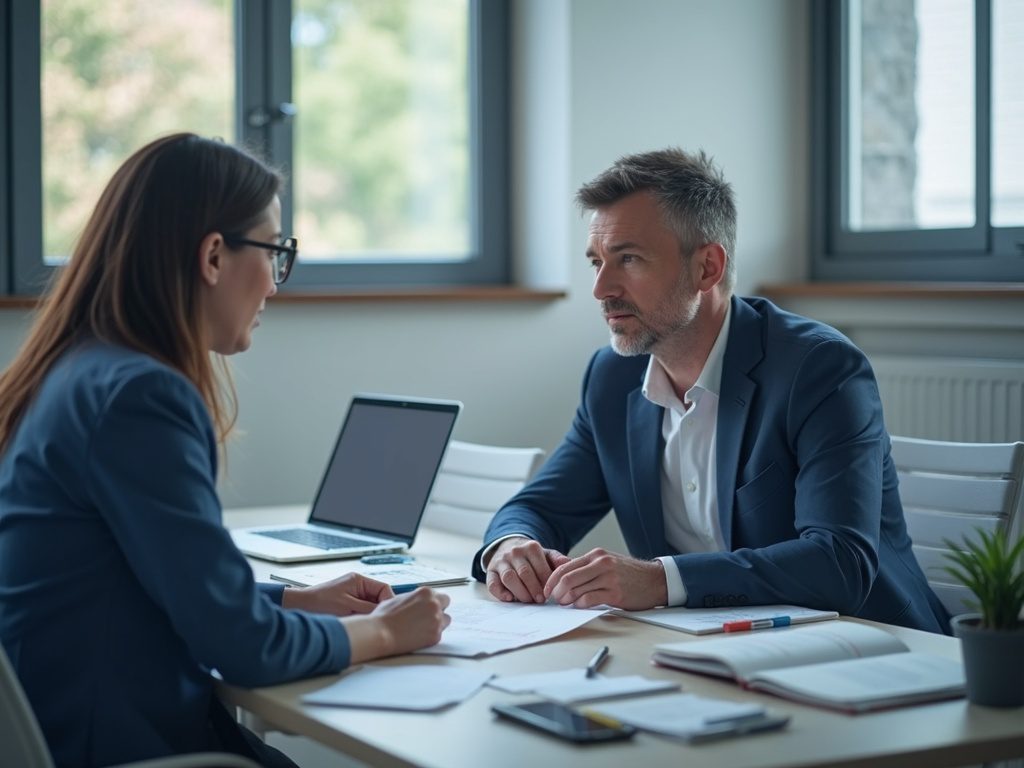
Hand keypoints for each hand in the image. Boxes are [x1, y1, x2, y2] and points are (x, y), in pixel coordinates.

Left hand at [281, 572, 393, 615]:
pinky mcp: (346, 601)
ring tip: (362, 622)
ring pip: (370, 604)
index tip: (386, 615)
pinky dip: (361, 616)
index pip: (384, 588)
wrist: (299, 605)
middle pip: (378, 596)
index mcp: (359, 580)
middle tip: (375, 621)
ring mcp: (352, 592)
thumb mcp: (348, 607)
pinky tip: (356, 622)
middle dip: (378, 609)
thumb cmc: (319, 603)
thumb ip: (368, 609)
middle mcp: (357, 584)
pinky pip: (361, 608)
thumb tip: (384, 613)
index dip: (388, 601)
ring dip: (368, 614)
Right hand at [345, 587, 451, 662]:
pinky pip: (439, 634)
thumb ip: (412, 599)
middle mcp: (434, 604)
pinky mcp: (436, 636)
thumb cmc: (384, 616)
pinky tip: (419, 637)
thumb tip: (415, 603)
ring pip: (446, 620)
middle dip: (439, 609)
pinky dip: (431, 636)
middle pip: (446, 604)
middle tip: (427, 617)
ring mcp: (436, 620)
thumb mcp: (398, 598)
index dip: (431, 601)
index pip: (438, 594)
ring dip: (438, 623)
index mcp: (425, 592)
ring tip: (423, 628)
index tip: (426, 607)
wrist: (381, 633)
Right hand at [485, 537, 570, 603]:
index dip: (546, 583)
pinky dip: (500, 593)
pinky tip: (509, 599)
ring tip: (528, 601)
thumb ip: (557, 559)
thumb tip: (569, 563)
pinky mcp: (490, 570)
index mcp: (531, 547)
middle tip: (540, 600)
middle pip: (525, 573)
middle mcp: (515, 552)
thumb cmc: (531, 557)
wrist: (510, 547)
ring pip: (509, 577)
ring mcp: (501, 561)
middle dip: (534, 589)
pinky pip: (492, 583)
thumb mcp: (546, 554)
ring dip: (520, 592)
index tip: (550, 594)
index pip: (540, 567)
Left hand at [544, 548, 666, 609]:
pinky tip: (580, 606)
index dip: (552, 580)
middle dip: (557, 591)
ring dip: (567, 600)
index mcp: (596, 555)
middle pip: (568, 578)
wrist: (655, 580)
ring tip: (566, 604)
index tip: (547, 589)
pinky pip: (590, 599)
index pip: (565, 566)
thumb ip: (588, 567)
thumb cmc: (629, 574)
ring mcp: (608, 578)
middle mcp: (601, 564)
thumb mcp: (607, 563)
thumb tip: (563, 578)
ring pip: (577, 589)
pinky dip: (580, 604)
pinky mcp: (615, 593)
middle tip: (555, 599)